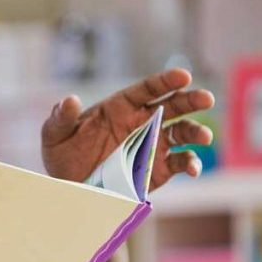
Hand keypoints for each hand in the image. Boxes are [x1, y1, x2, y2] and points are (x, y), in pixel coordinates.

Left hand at [41, 68, 215, 190]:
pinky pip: (179, 162)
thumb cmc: (62, 154)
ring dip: (196, 132)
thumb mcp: (54, 135)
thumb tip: (68, 100)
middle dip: (191, 100)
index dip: (166, 81)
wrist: (69, 186)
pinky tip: (192, 168)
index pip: (148, 89)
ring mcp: (152, 144)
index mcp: (121, 107)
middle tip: (206, 98)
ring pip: (182, 132)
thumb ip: (61, 117)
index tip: (183, 75)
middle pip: (173, 105)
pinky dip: (189, 163)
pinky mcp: (158, 168)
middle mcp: (142, 122)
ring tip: (204, 137)